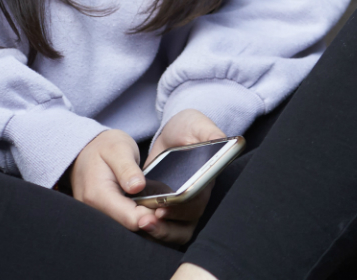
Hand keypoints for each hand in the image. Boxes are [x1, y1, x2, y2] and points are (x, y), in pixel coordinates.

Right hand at [68, 128, 160, 234]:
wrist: (85, 151)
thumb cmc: (104, 147)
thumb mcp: (118, 149)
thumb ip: (127, 168)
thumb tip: (137, 186)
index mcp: (97, 195)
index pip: (129, 218)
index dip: (151, 216)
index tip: (166, 207)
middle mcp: (94, 211)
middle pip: (128, 228)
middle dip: (151, 222)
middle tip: (168, 209)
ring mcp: (97, 216)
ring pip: (126, 230)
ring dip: (146, 223)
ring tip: (161, 209)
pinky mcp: (103, 215)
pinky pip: (123, 224)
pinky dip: (138, 220)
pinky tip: (150, 210)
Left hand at [139, 109, 226, 245]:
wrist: (174, 135)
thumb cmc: (189, 128)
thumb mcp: (198, 124)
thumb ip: (210, 132)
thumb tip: (219, 140)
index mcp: (207, 178)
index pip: (199, 200)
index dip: (183, 208)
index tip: (163, 208)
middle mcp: (198, 196)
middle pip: (188, 221)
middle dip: (167, 225)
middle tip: (146, 220)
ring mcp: (183, 206)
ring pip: (178, 231)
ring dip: (160, 232)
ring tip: (142, 224)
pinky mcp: (168, 209)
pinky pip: (165, 229)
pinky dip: (153, 231)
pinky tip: (136, 222)